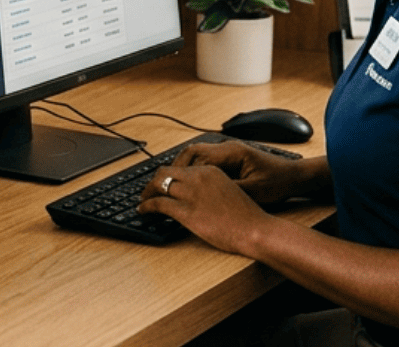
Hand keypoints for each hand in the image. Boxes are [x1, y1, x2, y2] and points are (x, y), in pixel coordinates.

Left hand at [137, 162, 268, 254]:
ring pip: (158, 185)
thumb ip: (210, 188)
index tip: (162, 183)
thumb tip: (195, 196)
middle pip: (165, 172)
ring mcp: (191, 193)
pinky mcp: (186, 211)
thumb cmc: (247, 217)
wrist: (255, 230)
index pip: (180, 168)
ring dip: (146, 193)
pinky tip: (143, 210)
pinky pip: (158, 204)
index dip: (167, 176)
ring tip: (143, 200)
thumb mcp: (229, 191)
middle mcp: (198, 177)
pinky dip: (146, 206)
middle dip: (153, 181)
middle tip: (148, 191)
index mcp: (210, 171)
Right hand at [171, 139, 310, 204]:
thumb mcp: (252, 191)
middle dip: (175, 168)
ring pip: (198, 156)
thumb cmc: (278, 183)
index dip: (177, 169)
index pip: (194, 154)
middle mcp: (228, 148)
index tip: (166, 182)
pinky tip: (192, 186)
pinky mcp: (232, 160)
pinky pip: (207, 162)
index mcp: (231, 152)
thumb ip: (227, 190)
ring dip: (184, 169)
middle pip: (192, 152)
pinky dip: (195, 171)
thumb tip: (202, 195)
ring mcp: (229, 153)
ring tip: (173, 185)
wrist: (296, 178)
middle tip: (163, 184)